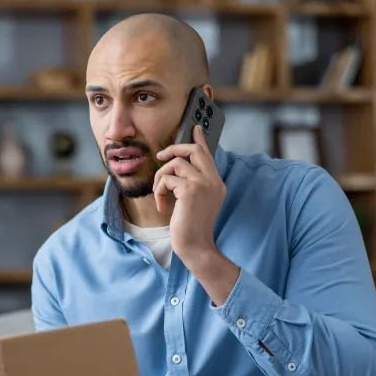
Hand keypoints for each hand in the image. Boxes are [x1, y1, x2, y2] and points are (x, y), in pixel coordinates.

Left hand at [154, 124, 226, 264]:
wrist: (196, 247)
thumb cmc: (191, 228)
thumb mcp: (196, 203)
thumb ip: (192, 184)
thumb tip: (177, 169)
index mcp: (217, 184)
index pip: (207, 154)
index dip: (199, 140)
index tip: (193, 128)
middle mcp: (213, 181)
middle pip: (194, 150)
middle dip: (174, 148)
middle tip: (160, 156)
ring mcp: (204, 184)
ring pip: (175, 164)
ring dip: (160, 178)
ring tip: (159, 194)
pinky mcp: (190, 190)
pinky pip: (167, 179)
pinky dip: (159, 190)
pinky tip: (161, 205)